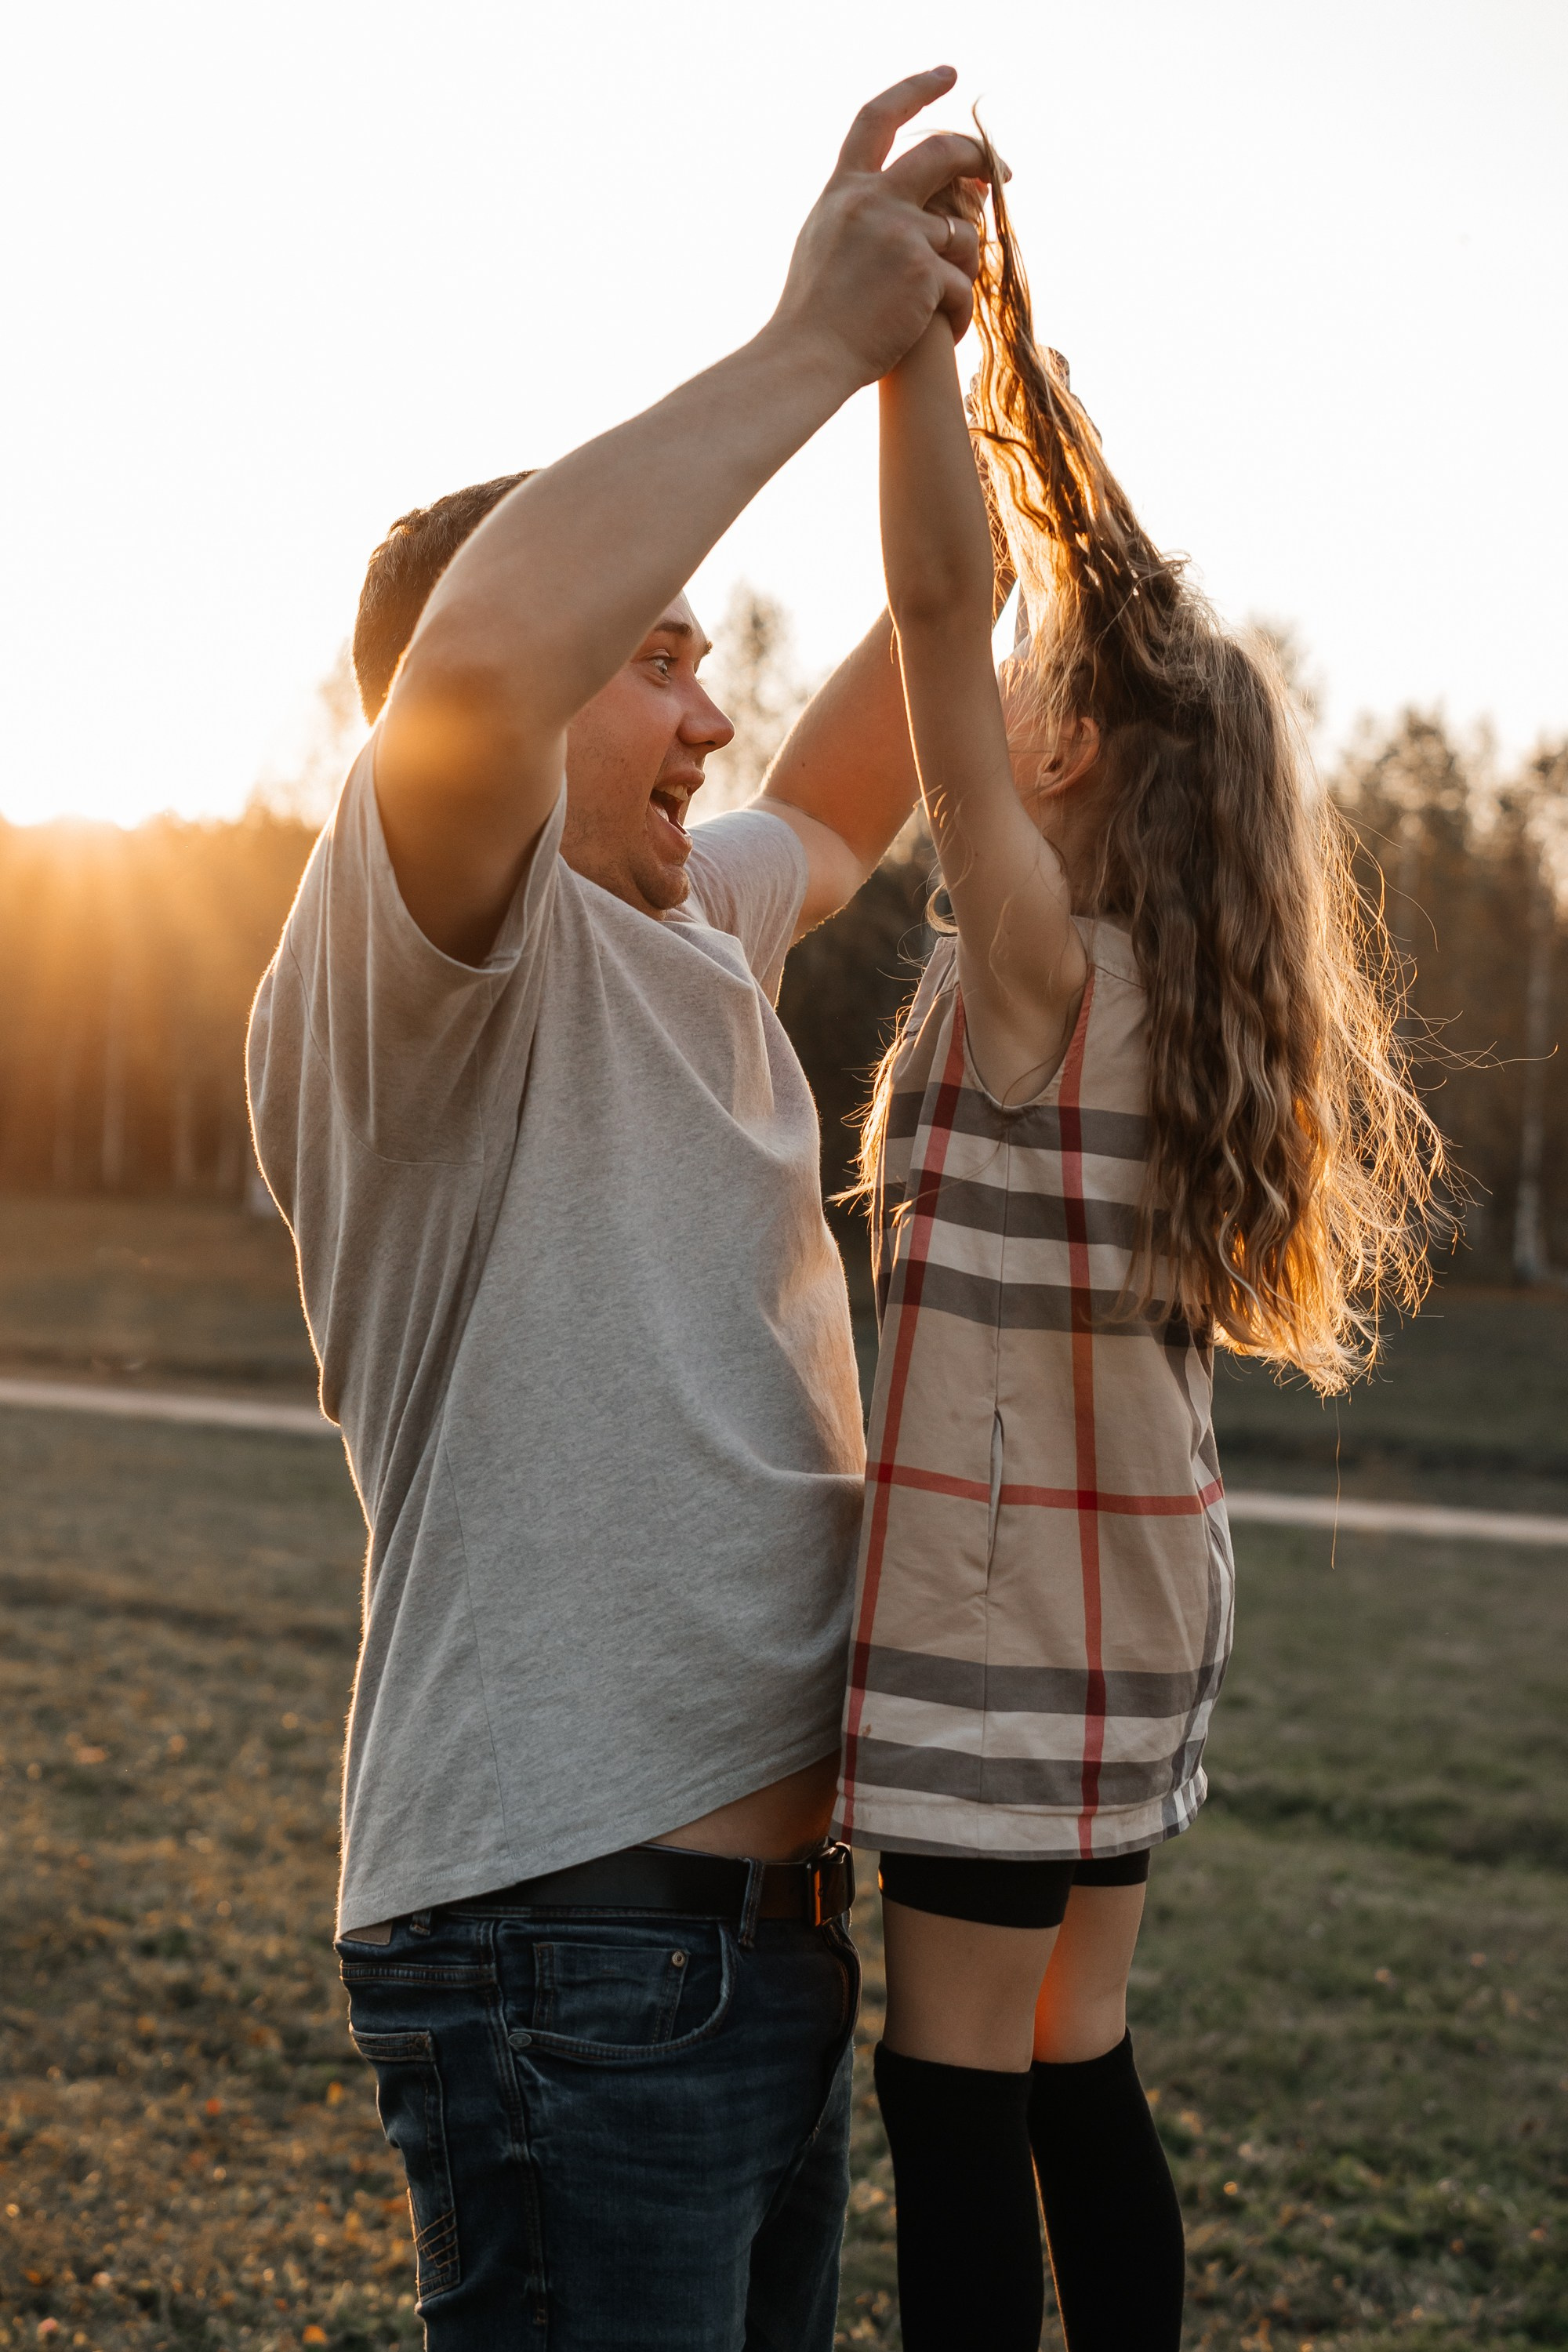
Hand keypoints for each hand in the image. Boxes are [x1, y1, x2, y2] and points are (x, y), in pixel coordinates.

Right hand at [769, 68, 988, 391]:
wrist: (807, 359)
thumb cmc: (812, 318)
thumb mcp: (821, 244)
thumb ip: (854, 213)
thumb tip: (889, 194)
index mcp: (844, 191)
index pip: (878, 118)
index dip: (914, 89)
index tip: (947, 75)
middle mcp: (874, 200)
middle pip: (942, 153)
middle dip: (979, 156)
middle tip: (1002, 173)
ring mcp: (902, 234)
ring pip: (963, 235)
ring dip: (963, 270)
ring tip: (943, 305)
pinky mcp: (925, 272)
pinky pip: (963, 287)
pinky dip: (959, 314)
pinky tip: (947, 333)